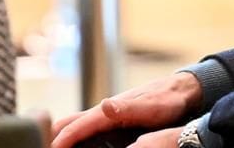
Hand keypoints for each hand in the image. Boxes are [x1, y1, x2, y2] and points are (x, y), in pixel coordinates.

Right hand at [51, 73, 201, 147]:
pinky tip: (74, 144)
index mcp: (110, 109)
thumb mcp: (151, 107)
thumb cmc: (168, 100)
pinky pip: (86, 126)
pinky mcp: (112, 118)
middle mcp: (105, 110)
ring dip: (63, 134)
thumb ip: (128, 108)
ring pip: (77, 123)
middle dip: (53, 134)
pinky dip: (74, 134)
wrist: (180, 89)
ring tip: (53, 147)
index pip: (79, 125)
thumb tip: (104, 105)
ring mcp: (107, 113)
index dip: (63, 138)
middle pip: (70, 122)